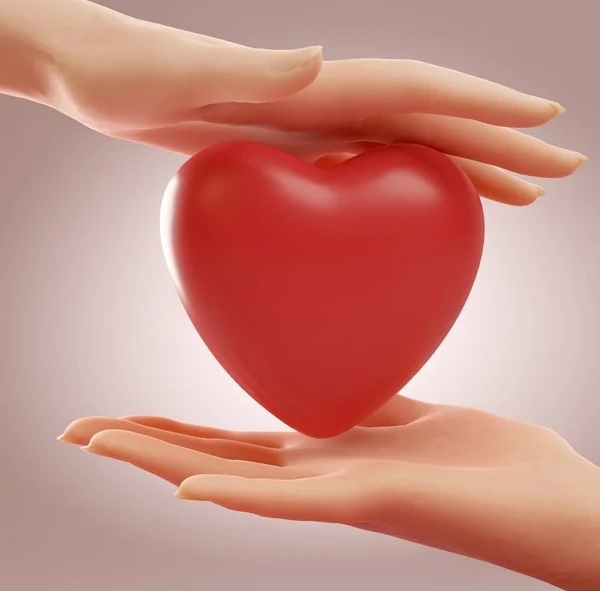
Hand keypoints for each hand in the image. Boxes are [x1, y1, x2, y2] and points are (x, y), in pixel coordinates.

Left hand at [9, 0, 581, 205]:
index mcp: (308, 87)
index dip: (481, 106)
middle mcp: (320, 104)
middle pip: (430, 124)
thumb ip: (249, 70)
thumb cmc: (120, 70)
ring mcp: (307, 129)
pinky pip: (361, 174)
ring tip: (512, 197)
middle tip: (559, 172)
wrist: (91, 72)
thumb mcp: (176, 72)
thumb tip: (319, 63)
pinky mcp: (284, 153)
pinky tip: (414, 207)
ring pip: (405, 151)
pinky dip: (399, 189)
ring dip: (461, 172)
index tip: (545, 120)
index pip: (415, 92)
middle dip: (498, 146)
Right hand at [59, 396, 599, 589]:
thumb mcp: (416, 413)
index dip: (175, 430)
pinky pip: (293, 504)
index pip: (234, 441)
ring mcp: (340, 494)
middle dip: (144, 444)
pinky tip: (190, 486)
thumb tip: (335, 369)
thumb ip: (368, 398)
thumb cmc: (494, 462)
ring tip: (100, 445)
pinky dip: (240, 496)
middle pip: (214, 457)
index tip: (126, 416)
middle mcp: (320, 477)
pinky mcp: (373, 501)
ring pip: (234, 480)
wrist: (561, 508)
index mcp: (329, 454)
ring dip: (163, 463)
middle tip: (79, 430)